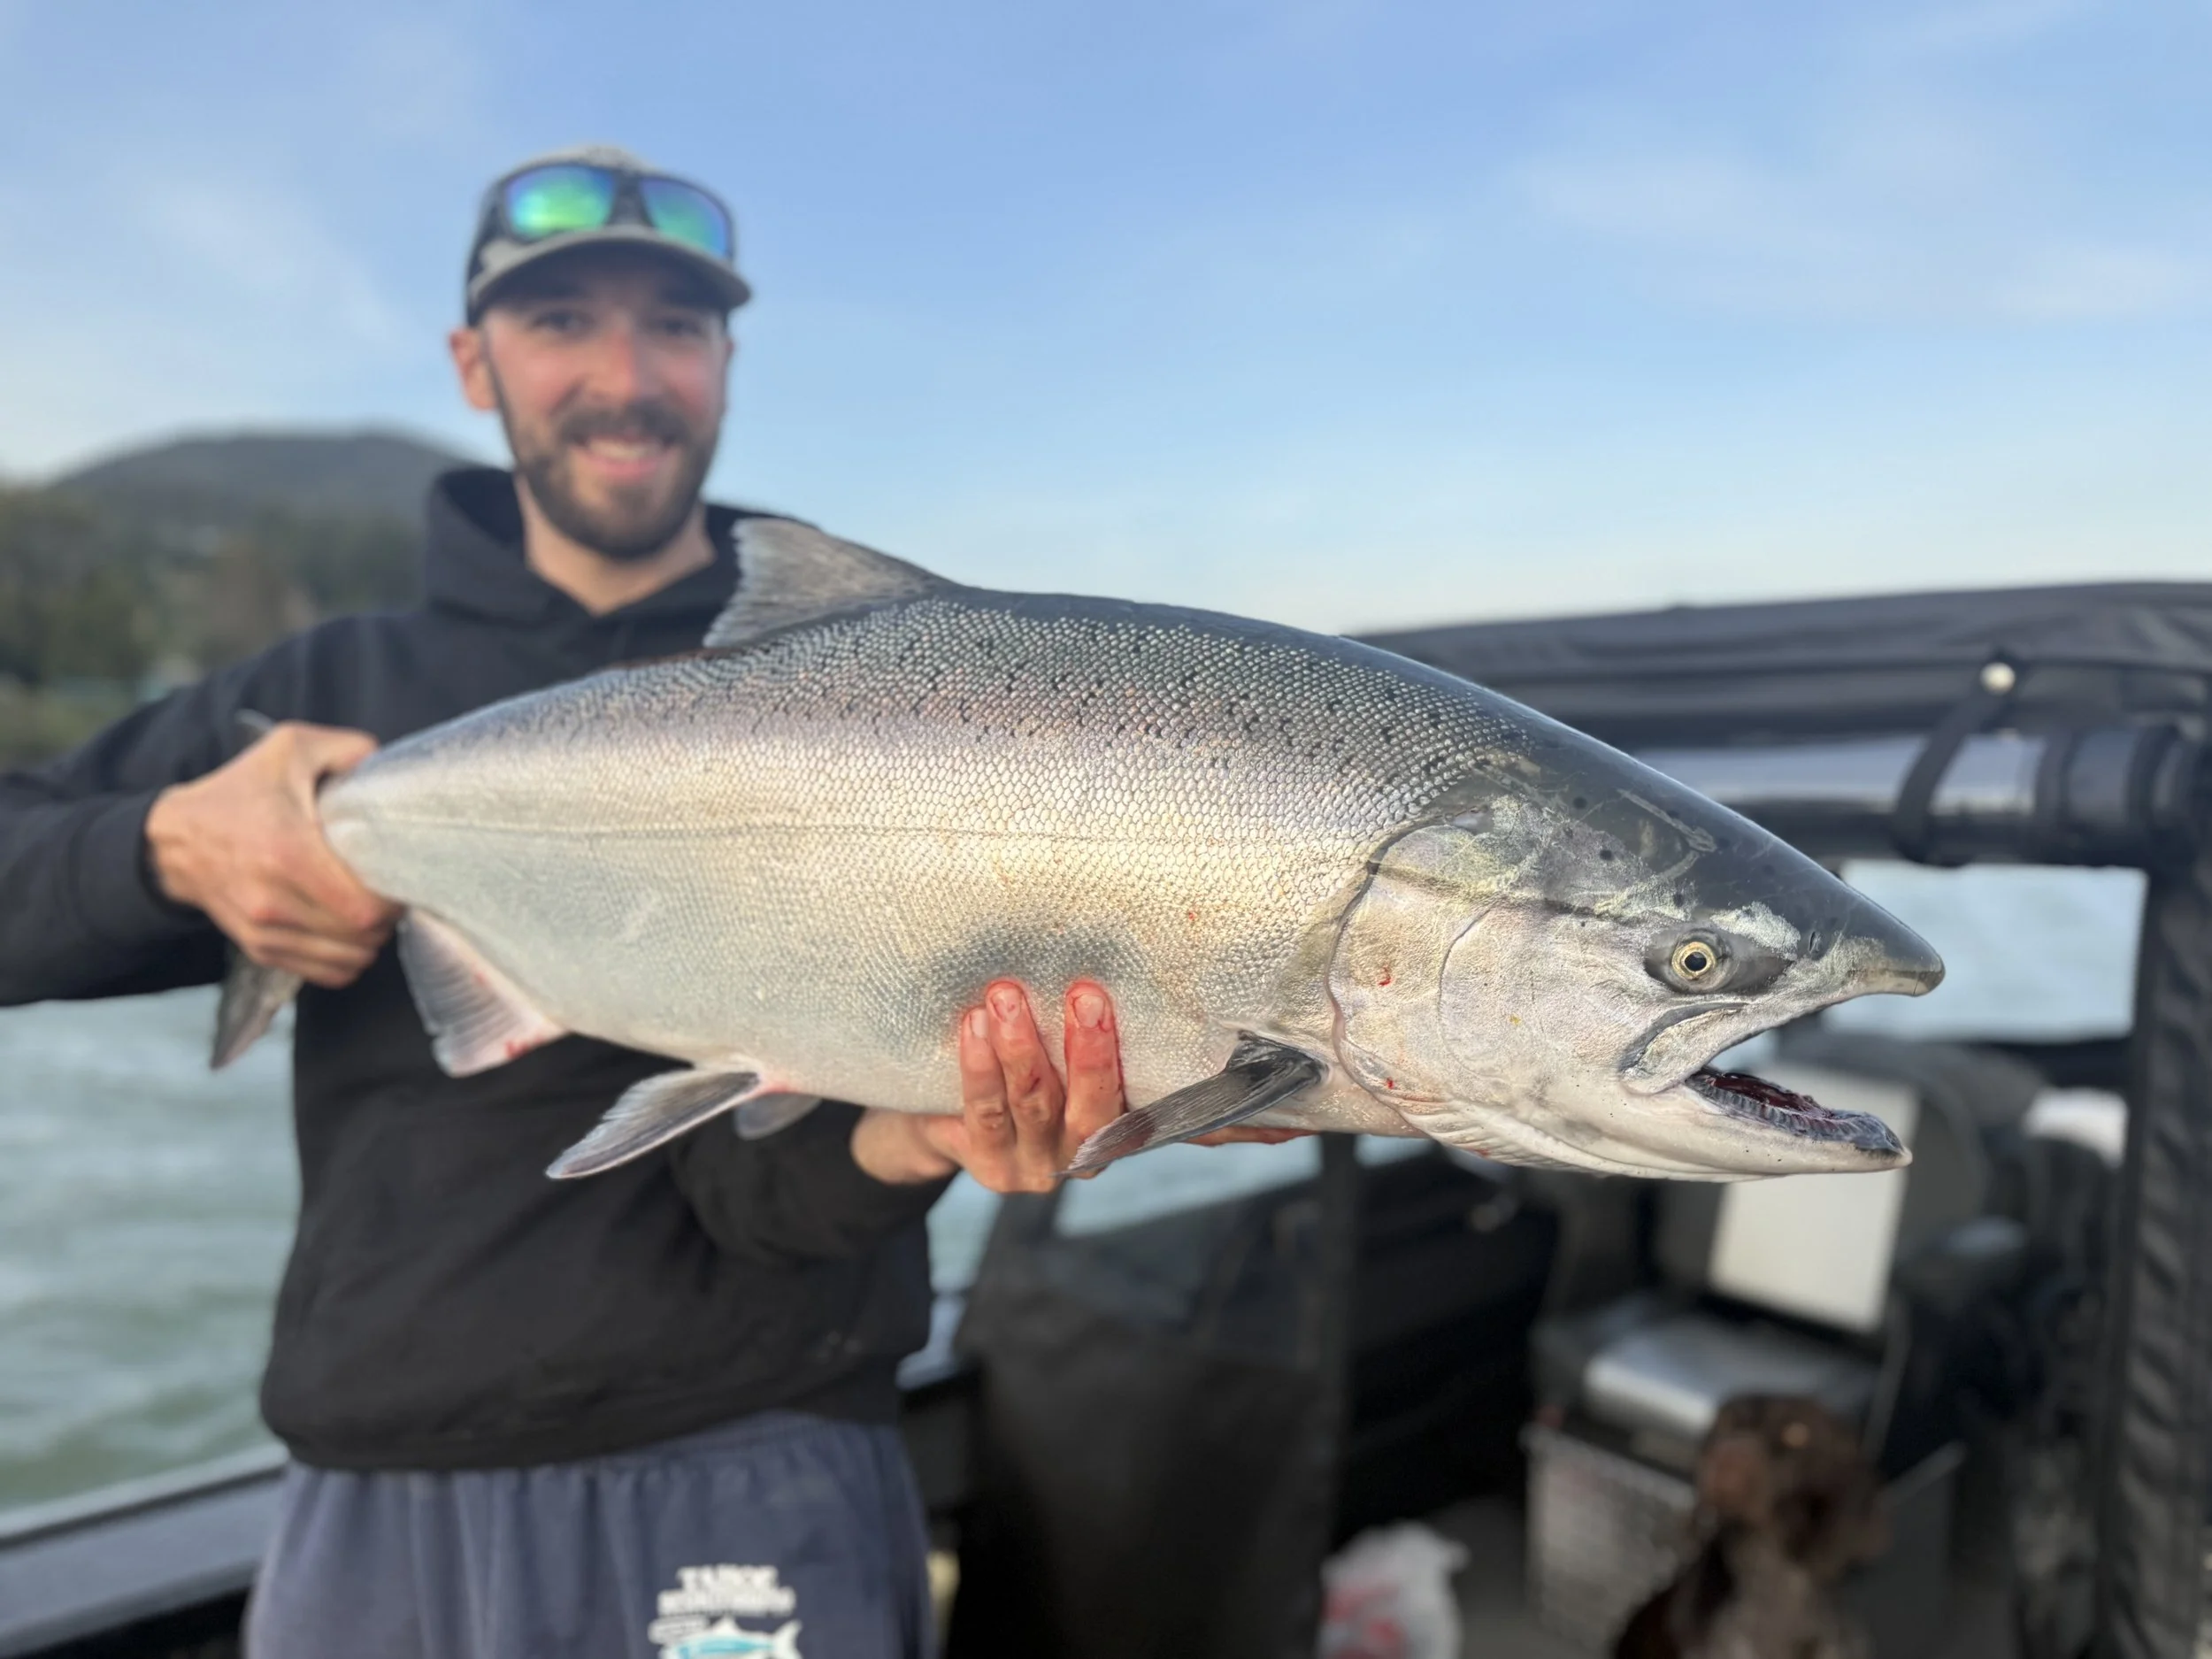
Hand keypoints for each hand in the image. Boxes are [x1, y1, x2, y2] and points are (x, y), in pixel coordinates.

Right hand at [145, 721, 398, 987]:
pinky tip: (349, 930)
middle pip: (362, 936)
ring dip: (372, 940)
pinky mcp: (260, 949)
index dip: (396, 898)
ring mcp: (264, 930)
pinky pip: (327, 973)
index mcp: (286, 851)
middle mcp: (273, 900)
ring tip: (371, 909)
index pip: (365, 906)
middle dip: (390, 917)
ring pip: (349, 960)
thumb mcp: (290, 748)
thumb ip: (347, 748)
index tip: (400, 876)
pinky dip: (348, 958)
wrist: (175, 840)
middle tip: (391, 891)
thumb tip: (387, 767)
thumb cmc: (241, 791)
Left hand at [848, 980, 1309, 1189]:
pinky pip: (986, 1111)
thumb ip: (1142, 1041)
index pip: (1191, 1123)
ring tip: (1006, 993)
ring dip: (1022, 1047)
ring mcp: (1040, 1165)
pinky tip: (974, 1025)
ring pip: (1037, 1104)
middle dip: (1092, 1050)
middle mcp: (1092, 1153)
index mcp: (1130, 1126)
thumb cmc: (1030, 1072)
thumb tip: (1240, 1008)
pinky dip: (980, 1066)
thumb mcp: (1086, 1057)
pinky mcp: (989, 1164)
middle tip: (1086, 992)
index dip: (1234, 1120)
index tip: (1262, 1095)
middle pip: (1101, 1107)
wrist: (938, 1121)